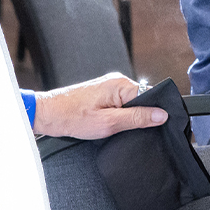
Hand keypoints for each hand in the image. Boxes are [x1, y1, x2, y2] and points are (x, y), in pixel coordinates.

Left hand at [32, 74, 166, 139]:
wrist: (48, 114)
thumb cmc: (72, 117)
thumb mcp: (109, 123)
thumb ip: (137, 118)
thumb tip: (161, 114)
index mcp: (121, 84)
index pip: (151, 95)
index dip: (153, 112)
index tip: (150, 126)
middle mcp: (116, 81)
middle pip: (142, 99)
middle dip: (137, 116)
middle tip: (123, 128)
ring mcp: (109, 86)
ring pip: (131, 103)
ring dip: (126, 117)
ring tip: (111, 126)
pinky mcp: (103, 93)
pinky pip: (121, 104)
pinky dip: (117, 115)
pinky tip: (106, 123)